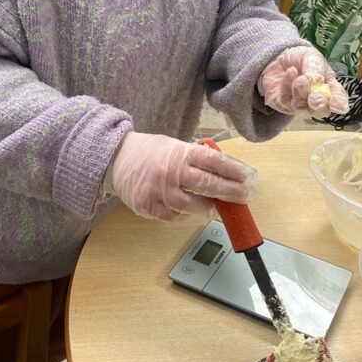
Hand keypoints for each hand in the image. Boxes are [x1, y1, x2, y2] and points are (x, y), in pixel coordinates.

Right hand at [108, 131, 256, 220]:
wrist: (114, 160)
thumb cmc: (148, 152)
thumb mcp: (172, 145)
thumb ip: (194, 157)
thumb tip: (224, 172)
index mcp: (178, 152)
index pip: (213, 161)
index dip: (233, 170)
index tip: (246, 176)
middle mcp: (170, 171)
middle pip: (208, 184)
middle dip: (230, 191)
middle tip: (244, 195)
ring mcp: (159, 191)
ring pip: (194, 206)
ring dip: (208, 207)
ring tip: (215, 205)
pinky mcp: (149, 207)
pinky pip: (176, 216)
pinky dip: (185, 213)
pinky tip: (187, 207)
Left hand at [258, 46, 349, 116]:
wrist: (279, 58)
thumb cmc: (301, 59)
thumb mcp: (311, 57)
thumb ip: (315, 68)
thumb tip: (318, 81)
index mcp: (330, 88)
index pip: (339, 100)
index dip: (339, 104)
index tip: (336, 105)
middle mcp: (316, 101)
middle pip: (320, 111)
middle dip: (319, 105)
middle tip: (315, 97)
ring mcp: (299, 105)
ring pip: (300, 106)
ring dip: (300, 91)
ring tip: (300, 78)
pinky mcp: (282, 104)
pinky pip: (285, 99)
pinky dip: (287, 85)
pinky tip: (290, 72)